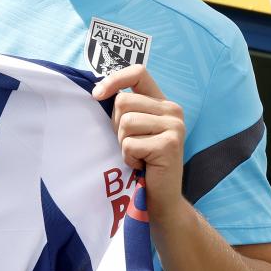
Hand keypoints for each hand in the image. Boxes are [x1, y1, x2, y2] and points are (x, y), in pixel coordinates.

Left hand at [91, 65, 185, 220]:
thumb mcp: (134, 129)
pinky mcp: (169, 144)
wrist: (161, 197)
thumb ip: (125, 109)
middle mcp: (172, 110)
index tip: (97, 95)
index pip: (138, 73)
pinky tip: (142, 165)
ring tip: (138, 155)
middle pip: (123, 102)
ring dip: (123, 144)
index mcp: (163, 102)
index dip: (114, 79)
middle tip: (131, 144)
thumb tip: (97, 91)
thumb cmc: (142, 161)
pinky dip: (129, 158)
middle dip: (117, 126)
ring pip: (126, 122)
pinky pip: (130, 144)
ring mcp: (174, 126)